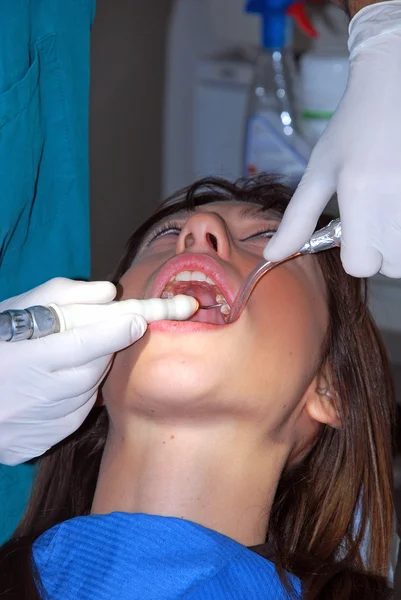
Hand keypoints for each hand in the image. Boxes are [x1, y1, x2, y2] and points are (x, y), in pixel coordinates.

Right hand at [0, 278, 146, 465]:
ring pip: (88, 393)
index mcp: (24, 359)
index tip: (137, 320)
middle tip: (101, 333)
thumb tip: (108, 293)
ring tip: (65, 359)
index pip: (83, 344)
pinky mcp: (38, 443)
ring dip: (90, 372)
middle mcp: (34, 397)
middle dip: (105, 349)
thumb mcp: (14, 311)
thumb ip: (61, 295)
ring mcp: (38, 424)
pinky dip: (76, 397)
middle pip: (93, 370)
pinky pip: (75, 415)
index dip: (116, 331)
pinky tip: (57, 385)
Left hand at [265, 2, 400, 277]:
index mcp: (362, 192)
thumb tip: (270, 257)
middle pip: (391, 265)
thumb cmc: (353, 128)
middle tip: (375, 216)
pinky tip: (400, 197)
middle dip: (380, 250)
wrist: (394, 86)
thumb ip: (297, 220)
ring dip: (398, 240)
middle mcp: (398, 197)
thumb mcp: (319, 172)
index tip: (354, 233)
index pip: (360, 264)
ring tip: (390, 205)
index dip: (355, 255)